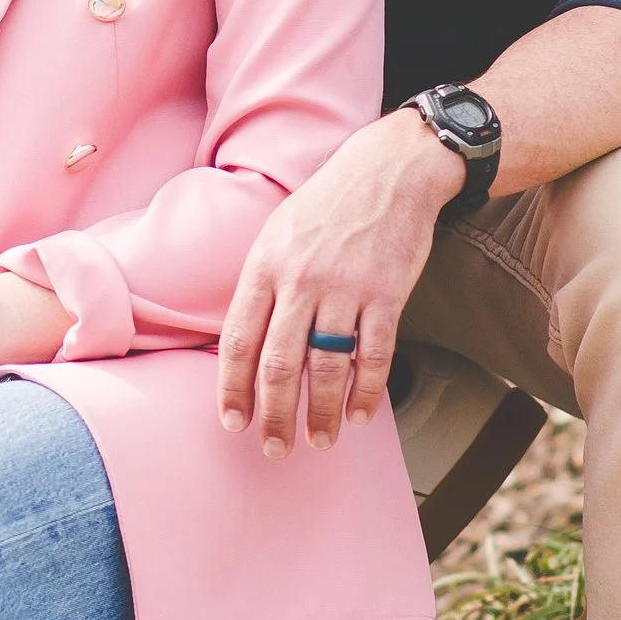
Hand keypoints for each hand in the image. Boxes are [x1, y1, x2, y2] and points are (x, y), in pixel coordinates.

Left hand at [217, 107, 460, 456]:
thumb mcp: (276, 234)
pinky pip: (374, 356)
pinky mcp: (386, 294)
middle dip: (274, 416)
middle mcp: (300, 280)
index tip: (233, 423)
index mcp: (264, 266)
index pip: (238, 341)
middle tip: (273, 448)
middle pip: (278, 365)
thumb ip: (261, 288)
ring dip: (320, 414)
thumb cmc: (326, 206)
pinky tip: (359, 415)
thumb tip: (244, 347)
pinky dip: (366, 392)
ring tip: (318, 441)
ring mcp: (345, 289)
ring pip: (326, 368)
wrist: (387, 171)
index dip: (232, 389)